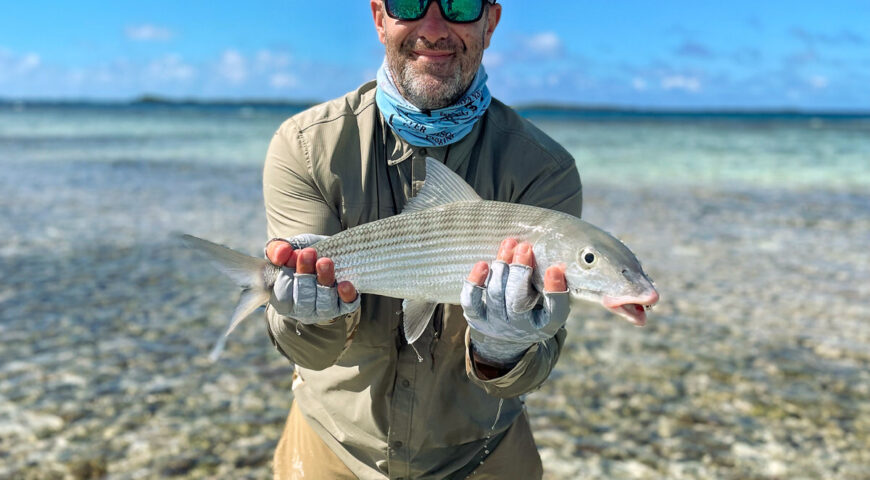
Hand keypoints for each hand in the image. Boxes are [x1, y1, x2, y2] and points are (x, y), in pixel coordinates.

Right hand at [266, 235, 358, 324]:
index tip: (291, 256)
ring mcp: (323, 309)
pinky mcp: (343, 305)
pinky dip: (346, 295)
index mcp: (284, 297)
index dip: (286, 278)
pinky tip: (345, 284)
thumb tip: (282, 253)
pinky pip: (346, 306)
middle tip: (309, 252)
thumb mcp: (288, 248)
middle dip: (305, 274)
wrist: (328, 254)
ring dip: (324, 279)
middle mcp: (303, 309)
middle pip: (303, 299)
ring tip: (325, 260)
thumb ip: (277, 249)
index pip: (282, 296)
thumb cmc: (303, 254)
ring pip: (324, 304)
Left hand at [461, 238, 569, 366]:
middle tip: (525, 247)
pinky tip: (482, 264)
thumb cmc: (535, 310)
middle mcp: (520, 327)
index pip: (555, 312)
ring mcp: (496, 323)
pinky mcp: (477, 318)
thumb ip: (553, 285)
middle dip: (520, 271)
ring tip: (509, 245)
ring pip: (496, 294)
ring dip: (502, 266)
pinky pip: (471, 301)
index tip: (554, 268)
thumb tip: (559, 264)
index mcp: (545, 325)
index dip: (555, 290)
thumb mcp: (550, 303)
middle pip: (518, 299)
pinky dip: (475, 282)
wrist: (509, 335)